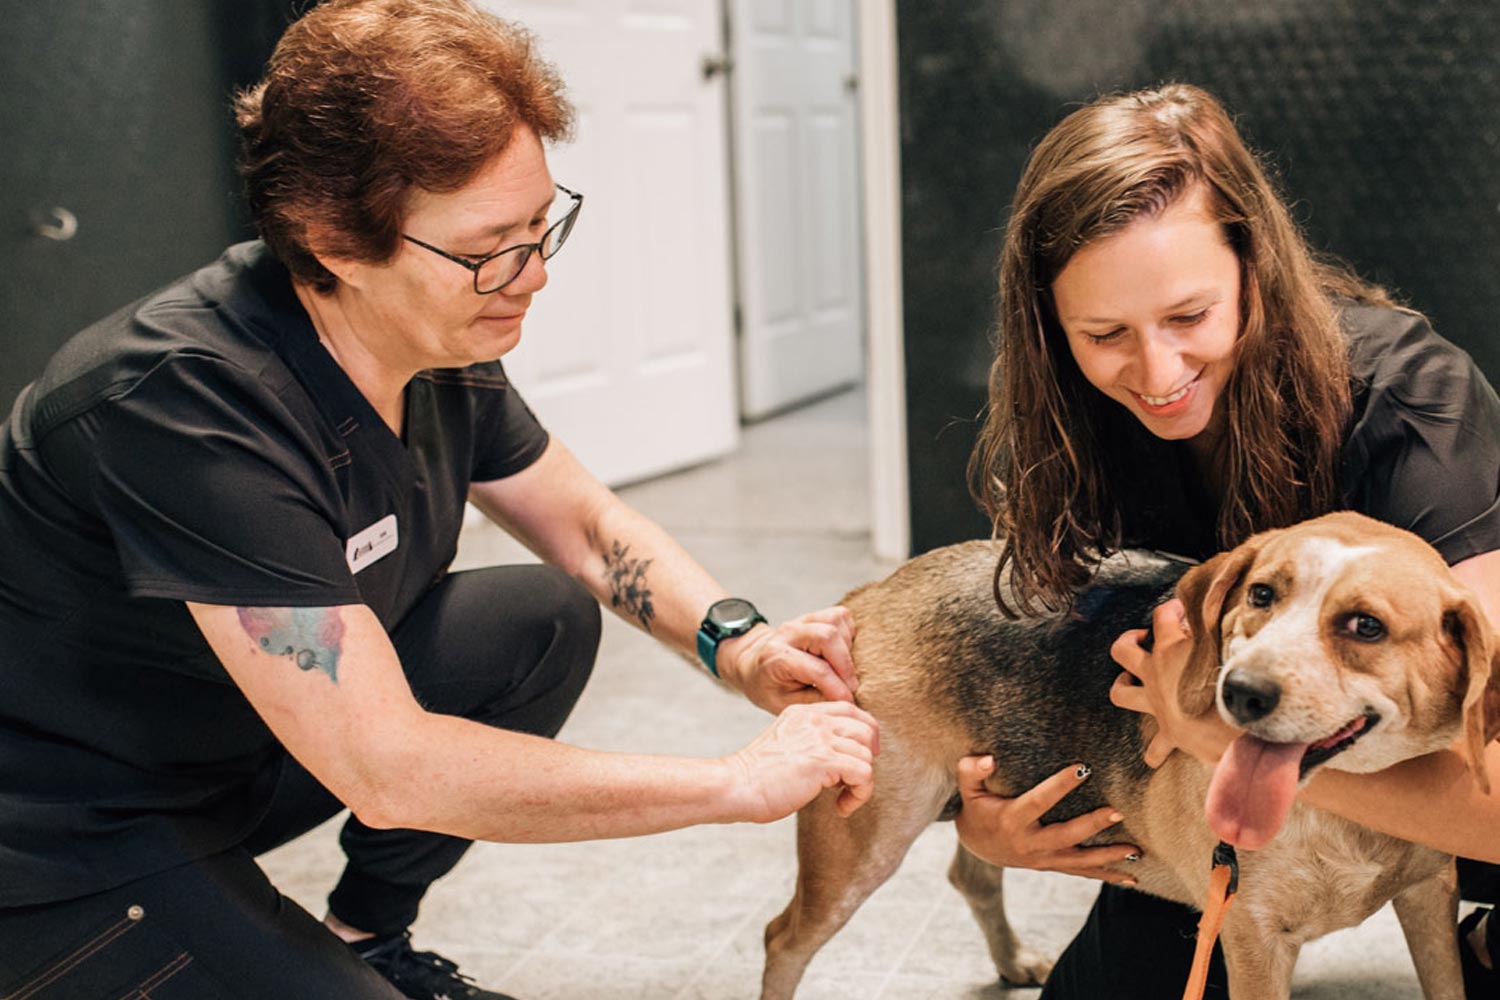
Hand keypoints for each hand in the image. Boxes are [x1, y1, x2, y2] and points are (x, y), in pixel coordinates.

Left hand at [719, 605, 857, 712]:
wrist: (753, 664)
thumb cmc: (770, 686)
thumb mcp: (785, 704)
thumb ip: (816, 701)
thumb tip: (846, 699)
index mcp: (776, 656)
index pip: (817, 670)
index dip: (838, 688)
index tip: (849, 701)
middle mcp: (788, 632)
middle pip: (828, 637)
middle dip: (845, 665)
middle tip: (850, 686)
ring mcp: (801, 620)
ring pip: (836, 623)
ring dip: (846, 648)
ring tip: (841, 670)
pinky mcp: (814, 615)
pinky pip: (840, 616)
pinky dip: (847, 634)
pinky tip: (840, 653)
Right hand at [725, 701, 878, 821]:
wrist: (736, 786)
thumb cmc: (758, 776)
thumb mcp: (787, 743)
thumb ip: (813, 740)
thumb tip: (847, 756)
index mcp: (804, 713)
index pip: (851, 710)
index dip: (864, 735)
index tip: (857, 760)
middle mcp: (815, 720)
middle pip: (866, 730)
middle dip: (866, 759)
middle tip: (850, 782)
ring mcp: (820, 738)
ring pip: (867, 755)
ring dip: (861, 784)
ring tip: (840, 799)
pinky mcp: (823, 761)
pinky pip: (864, 774)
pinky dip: (859, 795)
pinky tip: (840, 807)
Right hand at [953, 756, 1140, 883]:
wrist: (977, 846)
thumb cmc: (976, 808)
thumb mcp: (967, 789)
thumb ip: (971, 770)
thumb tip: (989, 759)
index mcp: (1012, 820)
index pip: (1039, 801)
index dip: (1060, 785)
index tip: (1083, 769)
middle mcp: (1029, 844)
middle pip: (1066, 836)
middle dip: (1092, 826)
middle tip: (1117, 813)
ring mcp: (1042, 859)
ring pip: (1079, 861)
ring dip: (1109, 857)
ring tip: (1136, 851)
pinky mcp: (1051, 866)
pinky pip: (1081, 873)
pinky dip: (1107, 875)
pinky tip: (1131, 877)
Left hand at [1109, 599, 1234, 767]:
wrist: (1243, 730)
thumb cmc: (1239, 682)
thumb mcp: (1233, 640)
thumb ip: (1225, 622)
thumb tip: (1226, 603)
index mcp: (1171, 649)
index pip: (1162, 616)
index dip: (1171, 608)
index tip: (1184, 609)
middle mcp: (1156, 675)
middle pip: (1123, 650)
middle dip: (1130, 640)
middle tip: (1146, 638)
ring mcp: (1157, 704)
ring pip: (1121, 694)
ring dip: (1124, 686)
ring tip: (1133, 681)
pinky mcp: (1169, 733)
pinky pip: (1155, 748)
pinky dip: (1155, 749)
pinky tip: (1157, 752)